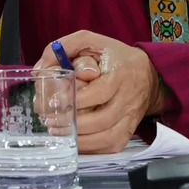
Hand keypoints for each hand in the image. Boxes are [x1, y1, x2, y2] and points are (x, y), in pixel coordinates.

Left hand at [36, 30, 162, 154]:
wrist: (148, 74)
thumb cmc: (115, 57)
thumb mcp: (91, 41)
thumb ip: (66, 47)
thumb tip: (41, 67)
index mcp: (119, 75)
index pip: (100, 93)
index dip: (77, 100)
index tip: (55, 102)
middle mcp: (127, 99)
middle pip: (102, 119)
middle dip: (74, 124)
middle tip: (51, 121)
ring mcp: (130, 117)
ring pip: (107, 137)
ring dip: (81, 139)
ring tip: (59, 133)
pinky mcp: (128, 130)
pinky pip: (112, 145)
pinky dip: (92, 148)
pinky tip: (75, 141)